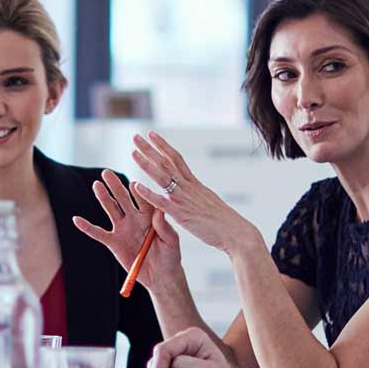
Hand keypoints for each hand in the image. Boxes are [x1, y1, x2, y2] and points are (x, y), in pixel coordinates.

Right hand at [73, 169, 183, 290]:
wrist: (161, 276)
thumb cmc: (170, 256)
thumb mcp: (171, 241)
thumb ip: (164, 227)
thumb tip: (159, 210)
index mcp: (150, 215)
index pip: (142, 199)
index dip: (138, 192)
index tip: (133, 184)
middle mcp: (134, 218)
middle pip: (123, 199)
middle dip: (115, 186)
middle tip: (107, 173)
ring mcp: (122, 229)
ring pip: (111, 210)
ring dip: (103, 198)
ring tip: (96, 185)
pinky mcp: (114, 242)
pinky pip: (98, 233)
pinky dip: (87, 227)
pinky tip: (76, 220)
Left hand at [128, 133, 261, 254]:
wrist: (235, 232)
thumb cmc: (224, 222)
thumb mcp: (208, 202)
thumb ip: (196, 195)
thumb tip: (191, 189)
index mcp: (195, 184)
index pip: (177, 159)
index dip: (163, 146)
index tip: (151, 135)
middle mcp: (189, 187)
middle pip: (167, 163)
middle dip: (150, 149)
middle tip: (135, 137)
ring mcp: (185, 199)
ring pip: (163, 177)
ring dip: (146, 164)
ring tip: (133, 152)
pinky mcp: (182, 214)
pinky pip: (162, 202)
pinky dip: (149, 193)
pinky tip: (136, 185)